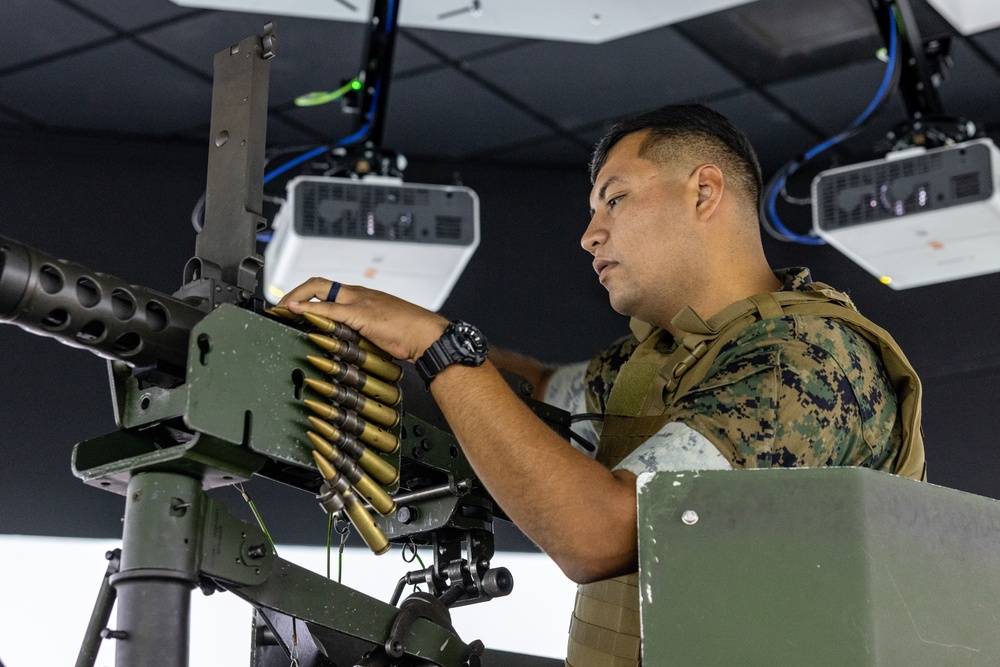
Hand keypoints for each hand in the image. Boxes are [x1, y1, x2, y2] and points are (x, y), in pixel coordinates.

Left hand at [277, 277, 448, 361]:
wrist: (427, 335)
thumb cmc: (410, 334)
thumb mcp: (380, 330)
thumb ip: (361, 330)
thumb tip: (345, 341)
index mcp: (363, 297)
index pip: (328, 287)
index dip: (306, 293)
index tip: (292, 305)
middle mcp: (359, 295)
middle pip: (319, 283)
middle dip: (295, 291)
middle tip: (280, 306)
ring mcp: (359, 302)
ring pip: (320, 290)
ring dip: (296, 298)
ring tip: (281, 310)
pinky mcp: (361, 314)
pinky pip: (329, 308)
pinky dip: (309, 308)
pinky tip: (296, 312)